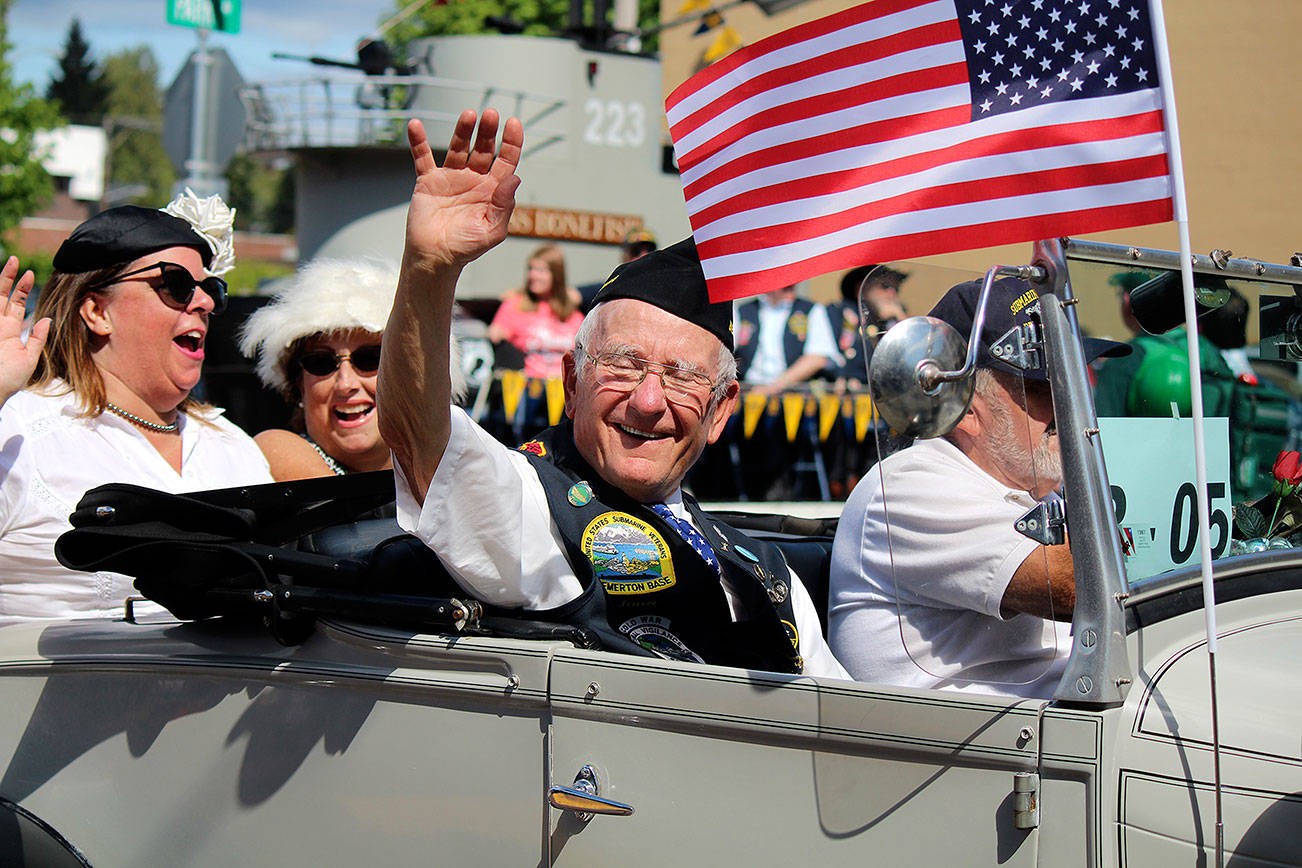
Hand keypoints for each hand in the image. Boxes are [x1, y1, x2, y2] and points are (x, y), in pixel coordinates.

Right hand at [0, 256, 47, 406]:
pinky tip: (0, 286)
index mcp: (8, 330)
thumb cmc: (9, 380)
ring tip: (10, 263)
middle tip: (16, 260)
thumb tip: (46, 319)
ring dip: (1, 282)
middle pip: (2, 295)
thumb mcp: (29, 358)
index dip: (22, 287)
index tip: (30, 272)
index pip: (15, 303)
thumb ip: (37, 339)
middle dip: (9, 277)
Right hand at [403, 111, 523, 272]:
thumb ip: (504, 206)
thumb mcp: (492, 231)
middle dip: (488, 132)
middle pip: (484, 149)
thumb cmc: (466, 248)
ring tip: (469, 114)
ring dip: (463, 130)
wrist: (435, 258)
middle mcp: (473, 180)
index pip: (506, 161)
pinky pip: (422, 157)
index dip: (511, 142)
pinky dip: (418, 141)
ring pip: (458, 148)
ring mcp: (451, 178)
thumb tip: (515, 178)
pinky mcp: (428, 181)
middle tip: (491, 114)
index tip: (513, 123)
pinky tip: (415, 125)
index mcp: (492, 190)